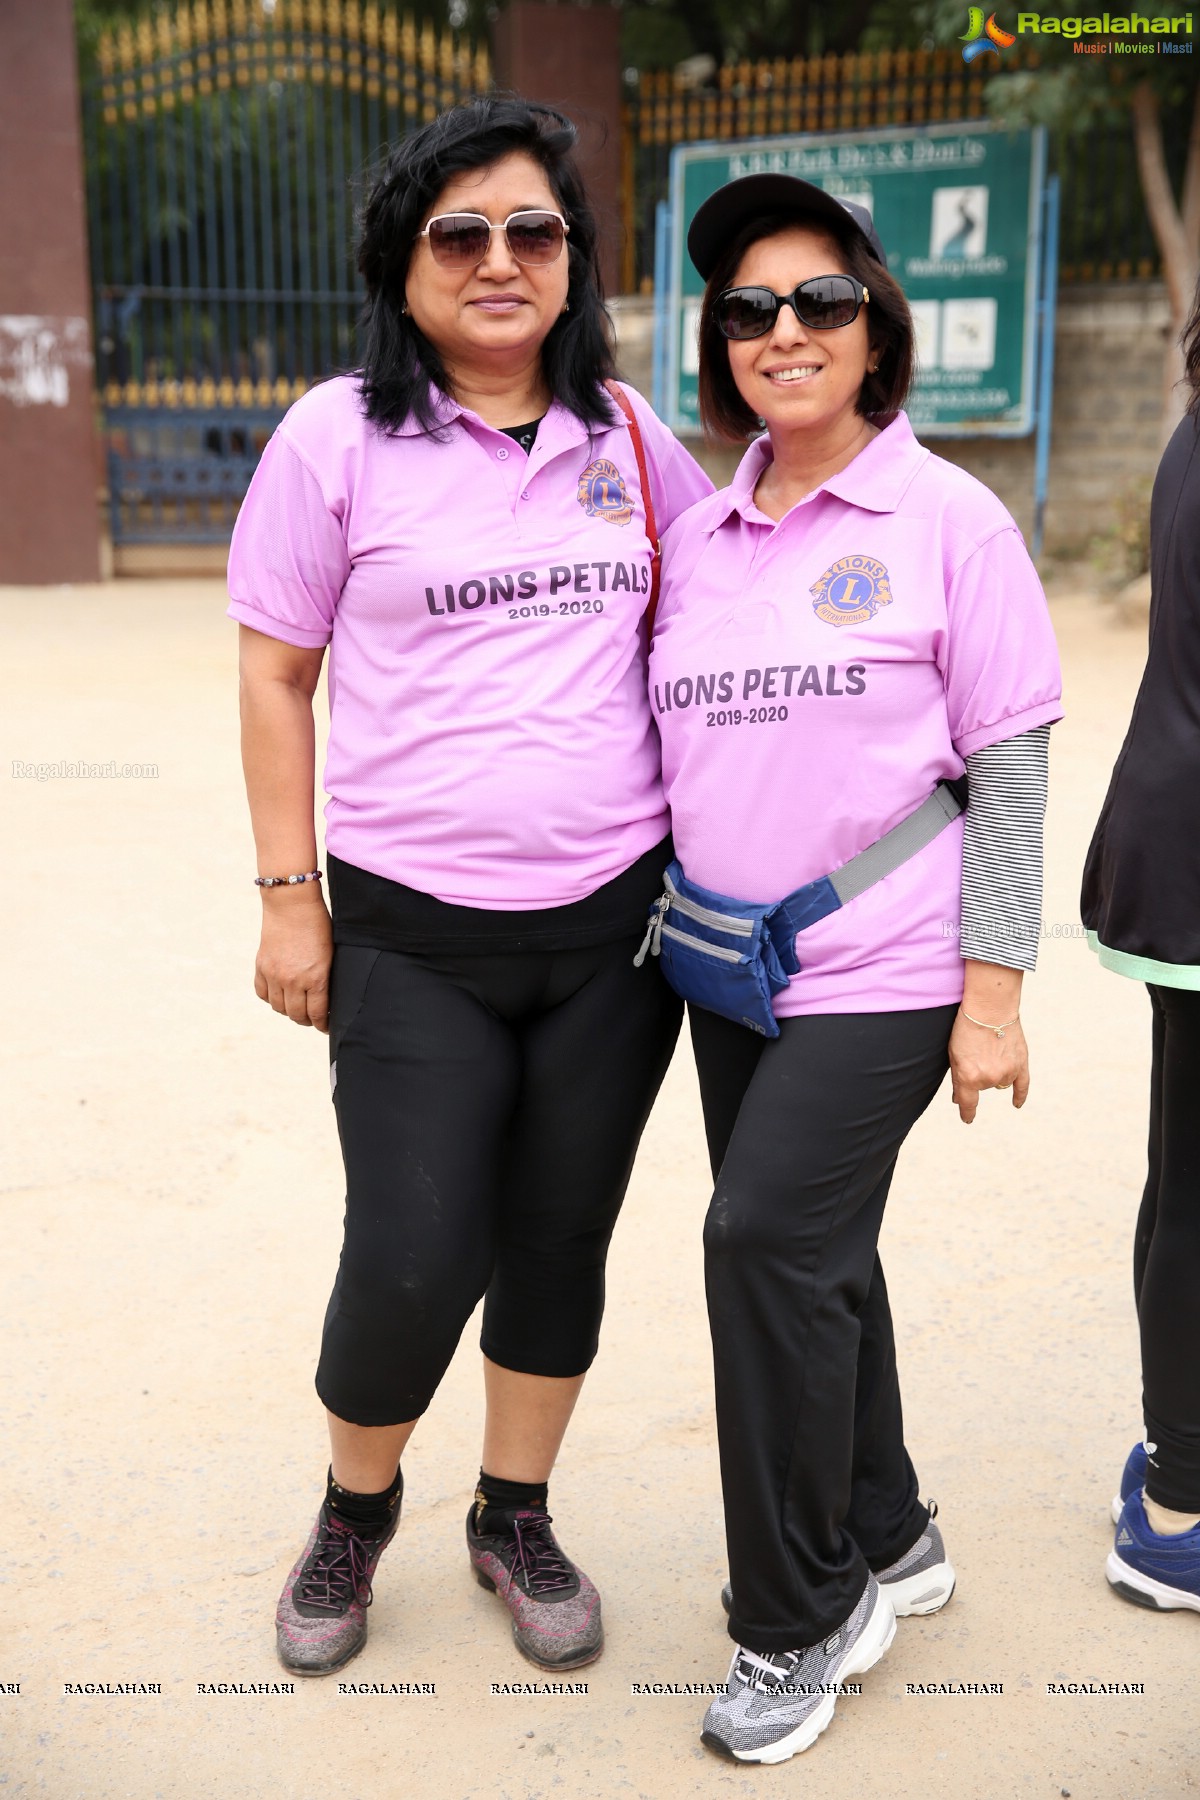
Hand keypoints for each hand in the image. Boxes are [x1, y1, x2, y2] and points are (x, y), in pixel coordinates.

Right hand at [253, 891, 332, 1030]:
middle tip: (311, 1018)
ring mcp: (274, 974)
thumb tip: (326, 998)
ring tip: (296, 1006)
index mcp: (316, 978)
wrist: (292, 903)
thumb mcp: (330, 954)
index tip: (325, 1027)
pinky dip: (271, 998)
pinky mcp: (261, 966)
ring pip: (279, 1008)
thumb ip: (325, 977)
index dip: (322, 1025)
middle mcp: (293, 980)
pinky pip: (263, 993)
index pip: (317, 1014)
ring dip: (288, 1010)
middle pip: (297, 1015)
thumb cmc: (318, 925)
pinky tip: (279, 994)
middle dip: (306, 1020)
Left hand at [948, 1010, 1028, 1123]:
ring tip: (990, 1049)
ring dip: (995, 1072)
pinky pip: (1022, 1086)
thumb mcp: (953, 1055)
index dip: (967, 1113)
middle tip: (976, 1052)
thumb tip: (959, 1100)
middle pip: (982, 1087)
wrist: (989, 1008)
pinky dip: (1019, 1096)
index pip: (968, 1104)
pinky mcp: (1021, 1064)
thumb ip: (958, 1080)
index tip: (967, 1118)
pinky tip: (1016, 1104)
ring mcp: (1007, 1073)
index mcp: (969, 1078)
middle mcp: (988, 1079)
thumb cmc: (966, 1028)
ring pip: (999, 1082)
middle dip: (978, 1074)